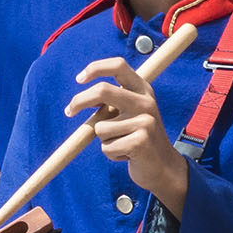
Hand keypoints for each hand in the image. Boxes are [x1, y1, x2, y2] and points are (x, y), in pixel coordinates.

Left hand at [67, 57, 189, 216]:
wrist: (163, 167)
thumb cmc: (137, 138)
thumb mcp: (129, 114)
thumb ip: (110, 104)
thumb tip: (78, 102)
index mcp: (143, 89)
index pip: (118, 66)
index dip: (95, 68)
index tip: (79, 79)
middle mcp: (146, 102)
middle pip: (103, 90)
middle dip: (79, 101)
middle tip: (68, 111)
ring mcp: (145, 121)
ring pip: (100, 128)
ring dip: (104, 140)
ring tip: (122, 144)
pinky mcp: (140, 141)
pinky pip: (106, 147)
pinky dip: (111, 154)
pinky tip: (127, 155)